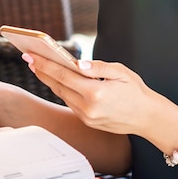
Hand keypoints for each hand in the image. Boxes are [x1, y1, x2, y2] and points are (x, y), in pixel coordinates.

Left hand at [23, 55, 153, 135]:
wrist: (147, 117)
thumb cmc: (136, 91)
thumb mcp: (121, 71)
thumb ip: (97, 67)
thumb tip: (77, 63)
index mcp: (96, 92)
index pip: (63, 75)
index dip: (45, 64)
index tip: (31, 56)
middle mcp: (88, 107)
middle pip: (58, 86)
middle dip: (42, 72)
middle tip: (29, 59)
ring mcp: (86, 117)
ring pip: (62, 96)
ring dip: (50, 82)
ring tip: (41, 68)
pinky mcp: (88, 122)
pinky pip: (71, 104)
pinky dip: (63, 91)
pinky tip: (58, 82)